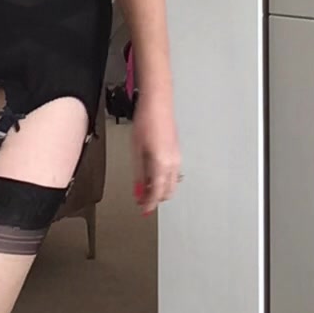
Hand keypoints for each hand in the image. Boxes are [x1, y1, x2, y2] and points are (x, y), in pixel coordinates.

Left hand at [131, 90, 181, 215]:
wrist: (157, 103)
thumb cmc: (146, 121)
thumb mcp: (136, 150)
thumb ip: (139, 174)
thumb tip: (138, 191)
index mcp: (162, 164)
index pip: (157, 193)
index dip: (149, 204)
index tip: (143, 209)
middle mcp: (173, 163)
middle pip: (168, 191)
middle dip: (155, 198)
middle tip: (142, 200)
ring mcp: (177, 157)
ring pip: (172, 183)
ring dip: (160, 189)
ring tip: (145, 189)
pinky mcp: (176, 152)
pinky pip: (173, 173)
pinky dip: (164, 179)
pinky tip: (154, 176)